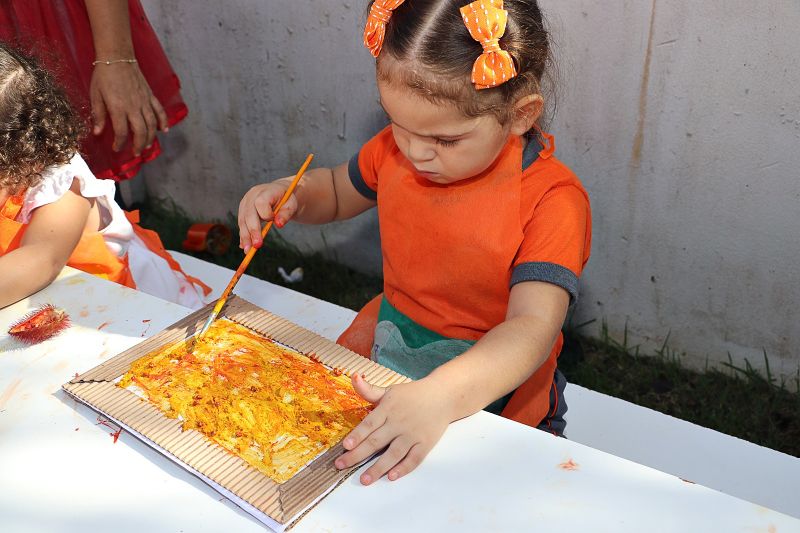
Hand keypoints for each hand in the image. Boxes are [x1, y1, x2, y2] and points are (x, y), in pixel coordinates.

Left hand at [89, 62, 168, 155]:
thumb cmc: (103, 75)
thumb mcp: (95, 95)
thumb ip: (98, 114)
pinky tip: (165, 130)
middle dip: (138, 145)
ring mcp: (144, 101)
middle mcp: (133, 106)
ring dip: (150, 137)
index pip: (121, 131)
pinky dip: (163, 121)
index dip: (120, 143)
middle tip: (135, 153)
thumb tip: (97, 132)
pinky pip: (159, 111)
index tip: (116, 148)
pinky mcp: (150, 95)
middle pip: (140, 131)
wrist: (117, 57)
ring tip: (146, 146)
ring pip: (152, 124)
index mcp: (118, 107)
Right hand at [237, 180, 297, 251]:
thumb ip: (286, 213)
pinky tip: (244, 246)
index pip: (260, 202)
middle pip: (249, 214)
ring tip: (248, 251)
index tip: (271, 220)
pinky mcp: (243, 211)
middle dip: (252, 231)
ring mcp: (245, 203)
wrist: (279, 192)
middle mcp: (252, 196)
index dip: (265, 213)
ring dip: (245, 236)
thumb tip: (279, 224)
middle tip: (256, 245)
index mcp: (265, 191)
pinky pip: (242, 224)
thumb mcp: (291, 204)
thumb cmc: (286, 199)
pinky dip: (243, 236)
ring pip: (243, 221)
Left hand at [334, 373, 451, 484]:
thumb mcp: (390, 390)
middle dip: (357, 455)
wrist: (444, 396)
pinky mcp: (426, 443)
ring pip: (394, 454)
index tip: (345, 446)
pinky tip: (391, 476)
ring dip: (378, 468)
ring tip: (364, 479)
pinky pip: (414, 459)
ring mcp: (413, 434)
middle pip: (376, 441)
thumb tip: (353, 377)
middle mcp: (399, 422)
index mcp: (389, 408)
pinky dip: (403, 468)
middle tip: (341, 465)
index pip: (370, 424)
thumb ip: (369, 390)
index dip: (357, 435)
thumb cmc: (413, 394)